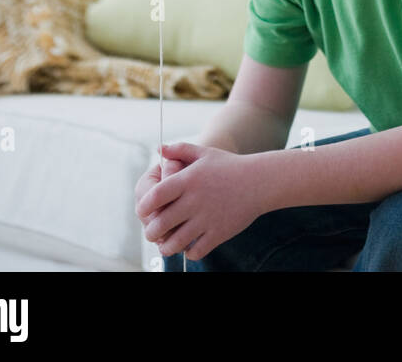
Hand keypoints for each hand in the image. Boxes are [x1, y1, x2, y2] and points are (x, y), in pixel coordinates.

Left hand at [136, 140, 264, 260]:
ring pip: (175, 242)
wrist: (259, 181)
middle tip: (152, 233)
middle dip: (151, 232)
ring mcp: (207, 218)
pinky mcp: (219, 233)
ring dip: (166, 247)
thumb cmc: (229, 166)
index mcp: (188, 180)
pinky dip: (188, 252)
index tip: (143, 211)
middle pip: (160, 224)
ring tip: (166, 244)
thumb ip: (179, 149)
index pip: (155, 196)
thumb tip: (158, 149)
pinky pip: (196, 251)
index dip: (143, 207)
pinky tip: (188, 246)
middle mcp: (195, 200)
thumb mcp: (204, 153)